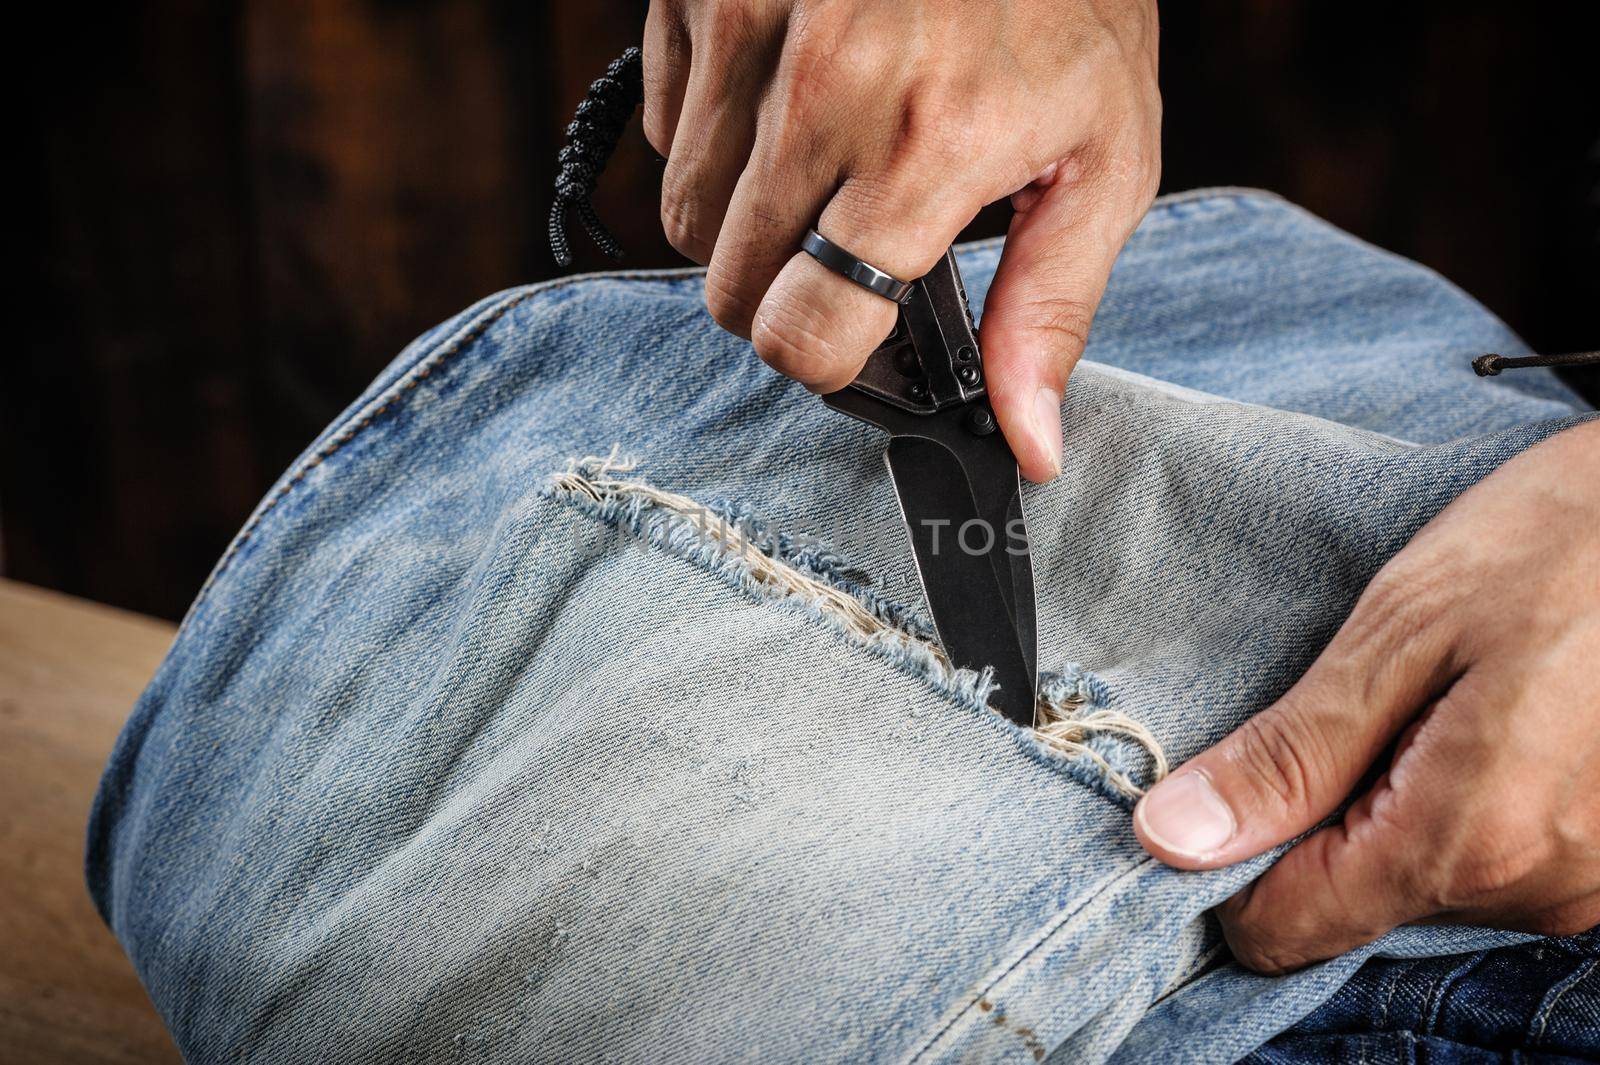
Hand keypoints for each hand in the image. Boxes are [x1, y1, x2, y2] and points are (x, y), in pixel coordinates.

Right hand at [643, 0, 1160, 479]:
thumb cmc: (1070, 2)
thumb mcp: (1103, 156)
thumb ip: (1051, 308)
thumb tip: (1027, 442)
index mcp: (927, 149)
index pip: (804, 334)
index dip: (828, 362)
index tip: (854, 341)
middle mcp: (824, 92)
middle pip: (729, 290)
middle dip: (783, 296)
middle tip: (845, 250)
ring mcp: (751, 30)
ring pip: (685, 216)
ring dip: (746, 222)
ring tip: (826, 165)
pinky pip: (668, 124)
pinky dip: (718, 135)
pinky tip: (791, 98)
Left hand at [1133, 420, 1599, 973]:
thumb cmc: (1569, 543)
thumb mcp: (1403, 627)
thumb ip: (1292, 752)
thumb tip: (1173, 838)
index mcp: (1467, 842)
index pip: (1287, 927)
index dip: (1224, 868)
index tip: (1211, 790)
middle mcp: (1536, 892)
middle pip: (1353, 901)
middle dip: (1321, 813)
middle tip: (1350, 699)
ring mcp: (1589, 883)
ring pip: (1424, 879)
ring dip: (1396, 799)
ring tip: (1432, 691)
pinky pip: (1496, 856)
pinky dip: (1460, 796)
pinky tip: (1484, 710)